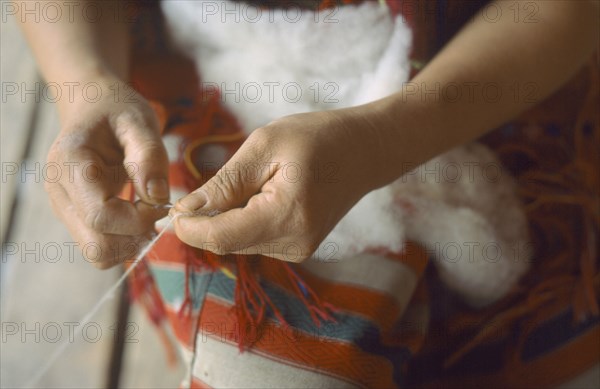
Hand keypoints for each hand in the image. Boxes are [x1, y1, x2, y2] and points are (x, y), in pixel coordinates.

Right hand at [45, 77, 169, 268]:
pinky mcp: (76, 217)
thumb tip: (158, 197)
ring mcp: (65, 209)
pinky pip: (101, 244)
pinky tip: (138, 212)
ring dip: (131, 240)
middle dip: (135, 236)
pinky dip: (125, 238)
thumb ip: (149, 156)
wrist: (94, 106)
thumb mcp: (139, 121)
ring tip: (148, 208)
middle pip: (97, 246)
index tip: (161, 202)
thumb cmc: (117, 109)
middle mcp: (60, 193)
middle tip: (157, 209)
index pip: (101, 216)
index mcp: (70, 164)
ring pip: (98, 252)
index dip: (138, 219)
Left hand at [171, 110, 384, 261]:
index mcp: (286, 216)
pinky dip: (243, 220)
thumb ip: (223, 184)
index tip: (168, 209)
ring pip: (238, 242)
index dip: (187, 228)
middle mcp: (293, 244)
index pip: (220, 238)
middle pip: (226, 242)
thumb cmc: (318, 137)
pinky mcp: (298, 248)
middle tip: (199, 189)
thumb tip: (185, 211)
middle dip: (204, 221)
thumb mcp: (264, 146)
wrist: (365, 150)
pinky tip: (258, 195)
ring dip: (225, 218)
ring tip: (246, 182)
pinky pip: (255, 239)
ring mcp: (298, 250)